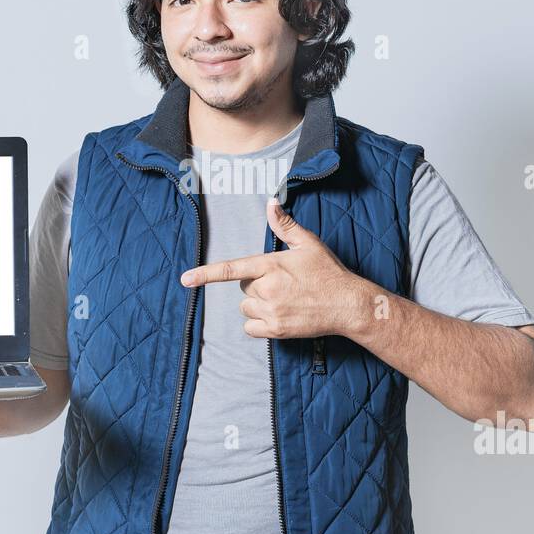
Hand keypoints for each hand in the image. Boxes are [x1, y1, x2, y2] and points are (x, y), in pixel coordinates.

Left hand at [179, 196, 362, 339]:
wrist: (347, 305)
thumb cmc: (328, 272)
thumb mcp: (308, 244)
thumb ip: (285, 225)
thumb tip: (270, 202)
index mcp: (271, 265)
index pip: (231, 269)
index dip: (205, 274)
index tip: (185, 279)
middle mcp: (268, 289)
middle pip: (243, 287)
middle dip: (256, 284)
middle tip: (282, 284)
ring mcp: (271, 311)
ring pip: (246, 307)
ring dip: (258, 304)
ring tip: (284, 300)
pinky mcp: (276, 330)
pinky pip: (251, 327)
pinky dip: (259, 323)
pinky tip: (278, 315)